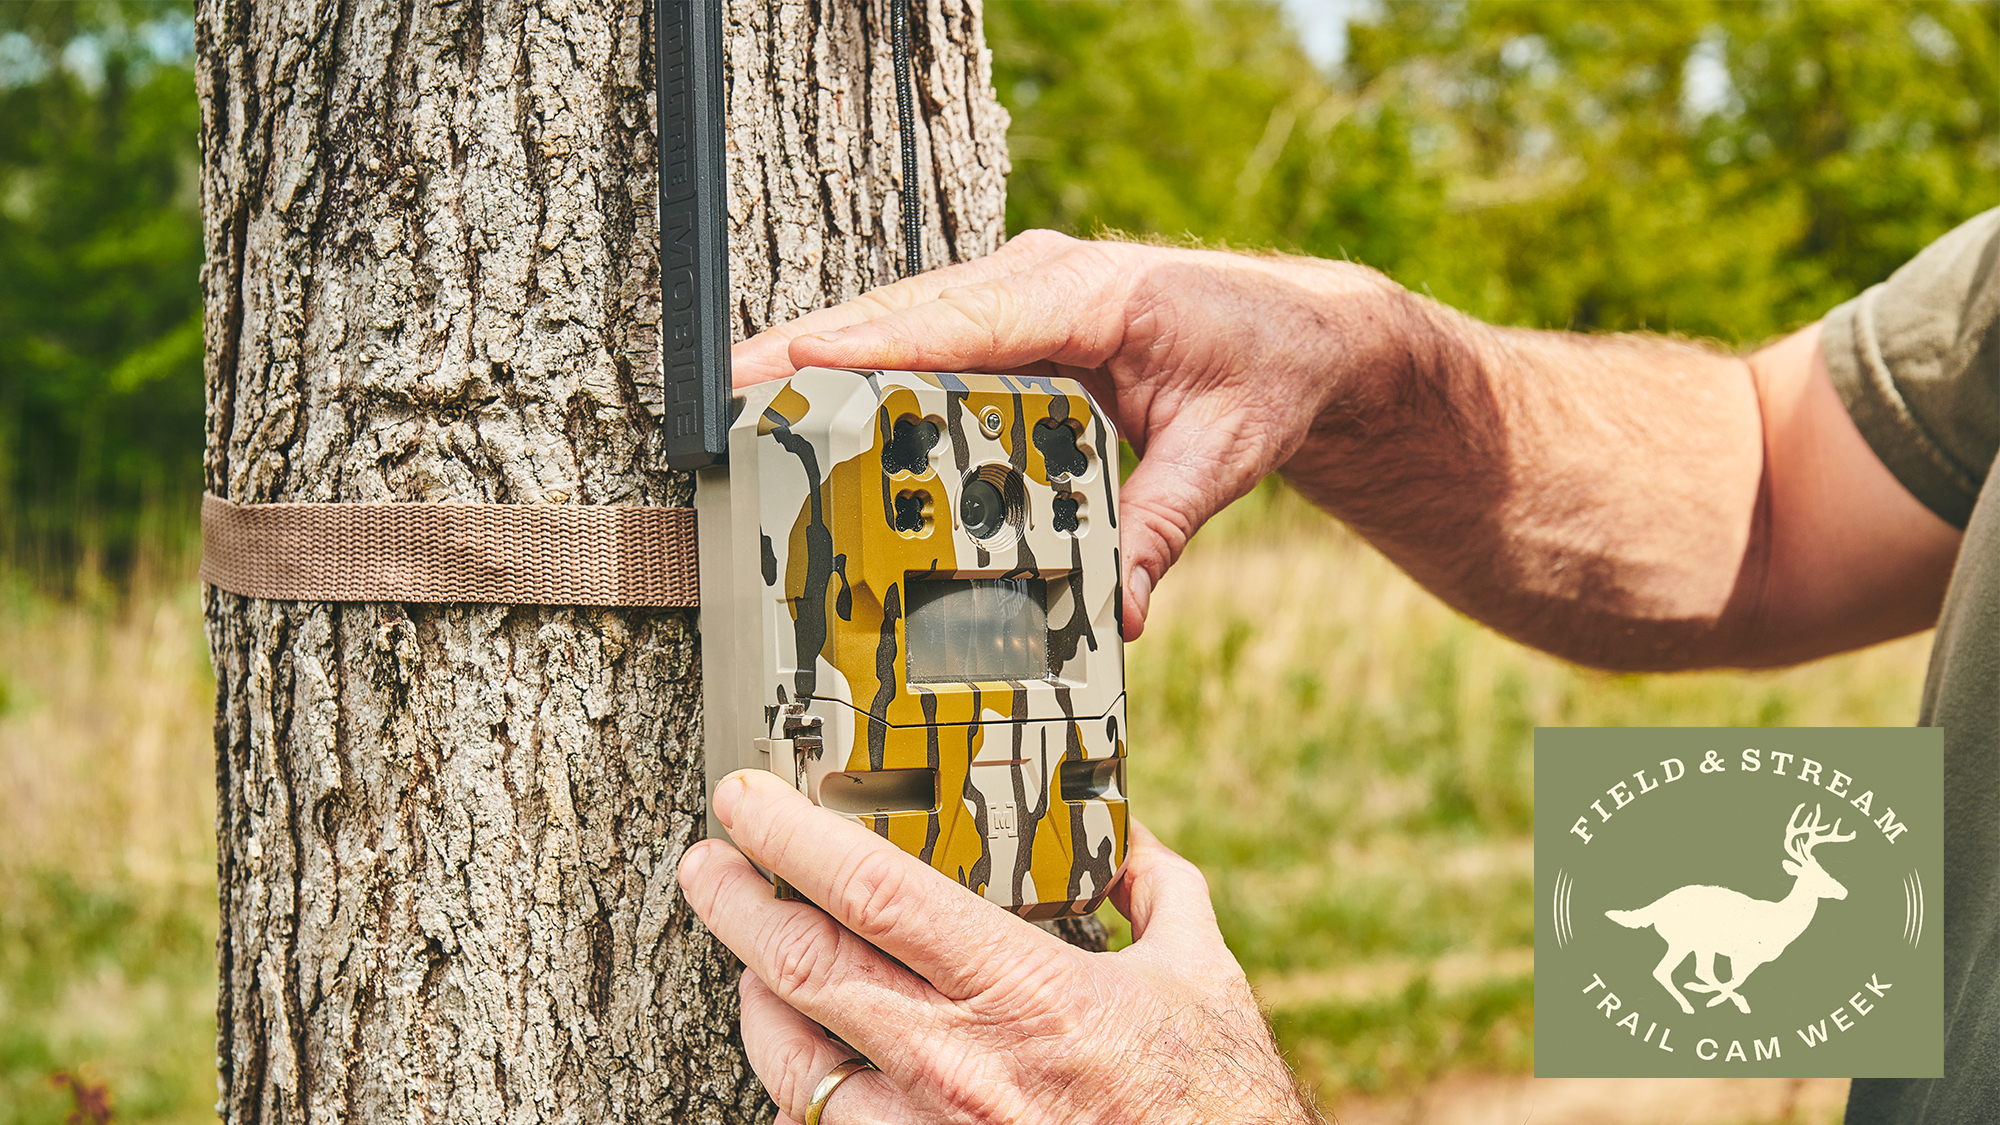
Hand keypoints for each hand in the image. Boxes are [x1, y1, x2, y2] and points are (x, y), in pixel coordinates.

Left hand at [677, 769, 1321, 1124]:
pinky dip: (803, 1094)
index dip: (789, 837)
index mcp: (1021, 988)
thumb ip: (1159, 890)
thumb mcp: (1204, 977)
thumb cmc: (1217, 1106)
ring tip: (752, 962)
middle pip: (799, 969)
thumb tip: (1132, 837)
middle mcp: (956, 1063)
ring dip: (758, 1001)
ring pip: (792, 1060)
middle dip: (732, 907)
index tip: (746, 799)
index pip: (871, 892)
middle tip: (707, 864)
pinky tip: (808, 1067)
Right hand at [731, 231, 1406, 638]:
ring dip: (829, 353)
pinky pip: (933, 338)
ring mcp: (1024, 294)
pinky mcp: (1018, 321)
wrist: (1305, 332)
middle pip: (910, 312)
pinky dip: (871, 363)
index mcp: (1092, 294)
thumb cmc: (1269, 370)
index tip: (797, 365)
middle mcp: (1044, 280)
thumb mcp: (1228, 452)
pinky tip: (819, 399)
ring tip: (745, 396)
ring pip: (908, 319)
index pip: (966, 320)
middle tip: (728, 390)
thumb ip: (1164, 524)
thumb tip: (1124, 611)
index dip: (876, 345)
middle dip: (815, 348)